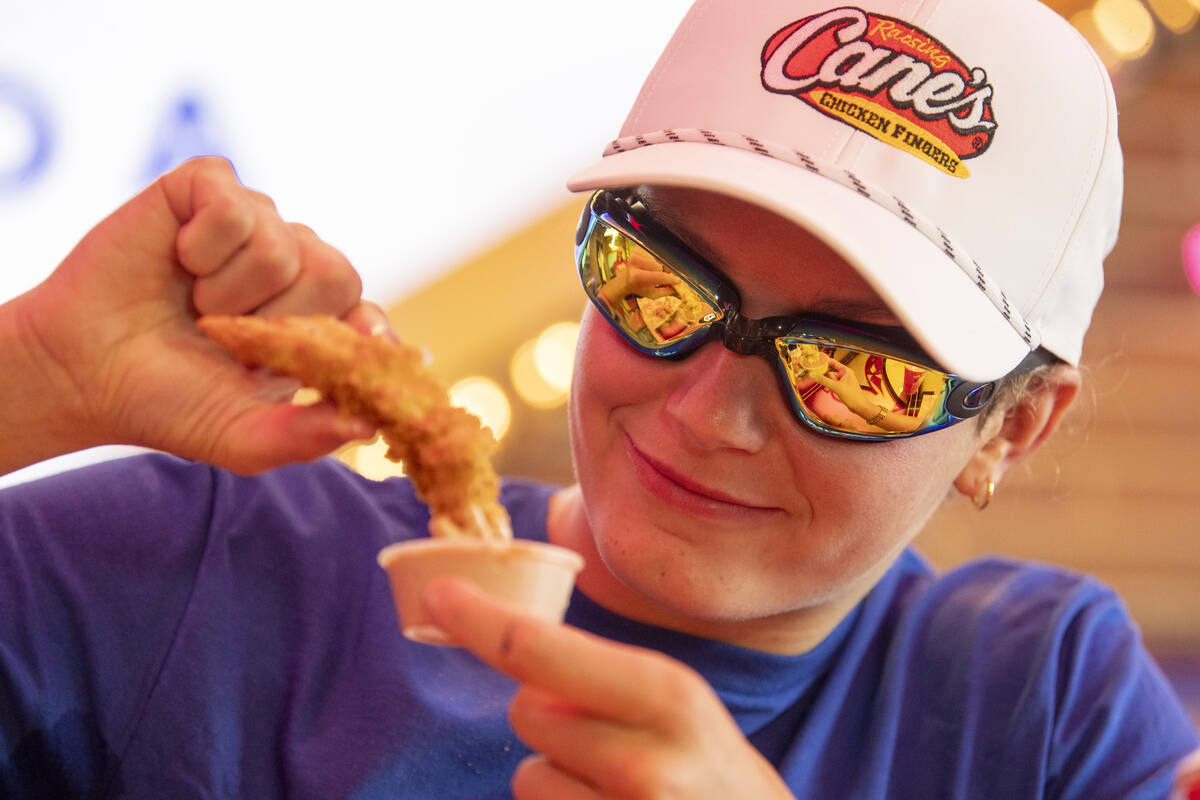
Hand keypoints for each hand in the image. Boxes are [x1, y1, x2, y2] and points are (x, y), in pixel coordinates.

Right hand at [2, 157, 387, 474]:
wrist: (82, 372)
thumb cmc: (167, 403)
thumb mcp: (243, 438)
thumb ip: (307, 435)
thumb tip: (367, 426)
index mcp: (312, 324)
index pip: (368, 318)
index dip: (367, 334)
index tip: (354, 352)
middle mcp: (293, 266)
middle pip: (335, 274)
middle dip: (278, 319)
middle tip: (226, 338)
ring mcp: (254, 223)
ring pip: (283, 245)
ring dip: (230, 292)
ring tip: (196, 306)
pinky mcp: (208, 188)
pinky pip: (237, 208)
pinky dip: (205, 246)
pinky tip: (181, 262)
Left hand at [424, 579, 794, 799]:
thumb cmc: (714, 775)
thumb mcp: (683, 710)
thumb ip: (607, 682)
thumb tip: (522, 664)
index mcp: (666, 695)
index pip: (544, 652)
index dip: (482, 621)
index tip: (441, 597)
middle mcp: (643, 758)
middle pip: (527, 711)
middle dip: (551, 717)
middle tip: (611, 739)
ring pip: (529, 776)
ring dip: (559, 778)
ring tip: (621, 790)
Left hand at [597, 258, 680, 309]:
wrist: (626, 279)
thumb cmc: (641, 287)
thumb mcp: (652, 294)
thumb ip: (666, 291)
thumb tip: (679, 285)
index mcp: (636, 277)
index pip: (659, 276)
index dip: (671, 279)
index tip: (678, 281)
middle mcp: (634, 262)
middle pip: (660, 266)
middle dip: (665, 272)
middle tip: (664, 276)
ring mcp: (636, 252)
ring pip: (659, 258)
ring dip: (661, 265)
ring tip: (655, 271)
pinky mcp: (639, 247)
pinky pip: (656, 252)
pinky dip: (658, 259)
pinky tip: (652, 264)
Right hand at [807, 359, 865, 407]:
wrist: (859, 407)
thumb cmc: (854, 397)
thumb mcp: (836, 387)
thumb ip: (823, 380)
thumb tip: (814, 375)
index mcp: (845, 371)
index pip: (833, 362)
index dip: (824, 362)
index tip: (816, 363)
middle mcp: (844, 375)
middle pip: (829, 372)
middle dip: (824, 376)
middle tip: (818, 379)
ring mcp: (842, 381)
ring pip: (830, 379)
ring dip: (826, 383)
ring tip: (827, 388)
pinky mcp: (841, 387)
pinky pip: (832, 384)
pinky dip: (829, 387)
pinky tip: (828, 391)